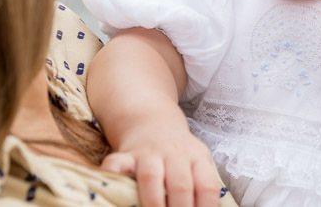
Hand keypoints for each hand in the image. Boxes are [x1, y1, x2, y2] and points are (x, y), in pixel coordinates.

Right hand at [101, 118, 223, 206]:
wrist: (153, 121)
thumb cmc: (178, 153)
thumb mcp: (197, 162)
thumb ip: (201, 186)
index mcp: (197, 158)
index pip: (207, 186)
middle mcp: (175, 155)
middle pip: (181, 184)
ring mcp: (149, 154)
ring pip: (152, 177)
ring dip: (153, 203)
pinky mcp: (125, 155)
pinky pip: (116, 164)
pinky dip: (112, 176)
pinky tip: (115, 192)